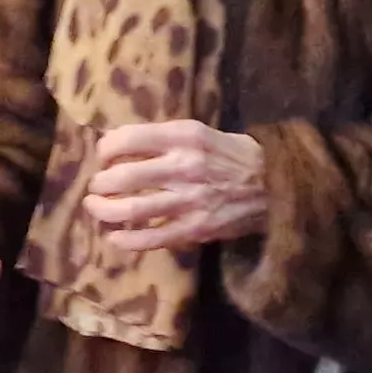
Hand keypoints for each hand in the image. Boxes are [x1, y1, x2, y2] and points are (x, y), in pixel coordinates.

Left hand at [87, 120, 270, 251]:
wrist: (276, 185)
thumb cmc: (233, 156)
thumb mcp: (202, 133)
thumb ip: (164, 138)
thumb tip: (118, 144)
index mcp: (186, 136)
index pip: (129, 139)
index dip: (106, 149)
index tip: (103, 156)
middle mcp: (185, 166)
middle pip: (123, 176)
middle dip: (100, 183)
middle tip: (96, 186)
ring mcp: (190, 200)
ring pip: (132, 208)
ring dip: (104, 210)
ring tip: (95, 208)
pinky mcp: (196, 228)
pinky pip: (152, 237)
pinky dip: (127, 239)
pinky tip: (114, 237)